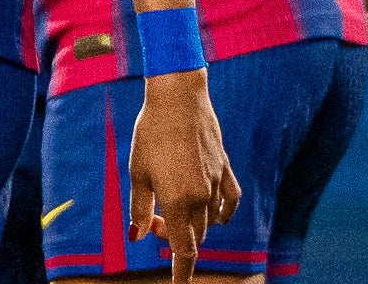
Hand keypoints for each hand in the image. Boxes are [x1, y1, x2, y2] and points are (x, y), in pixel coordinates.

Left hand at [129, 71, 240, 282]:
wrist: (178, 100)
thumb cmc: (150, 135)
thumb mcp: (137, 173)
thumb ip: (139, 208)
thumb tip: (139, 236)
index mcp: (177, 202)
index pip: (183, 250)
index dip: (181, 272)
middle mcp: (202, 198)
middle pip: (195, 237)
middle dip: (174, 239)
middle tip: (151, 220)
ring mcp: (217, 184)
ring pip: (210, 221)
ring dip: (193, 225)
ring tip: (170, 206)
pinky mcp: (225, 169)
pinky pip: (230, 201)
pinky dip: (222, 212)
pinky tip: (216, 215)